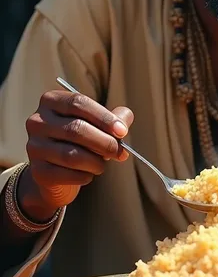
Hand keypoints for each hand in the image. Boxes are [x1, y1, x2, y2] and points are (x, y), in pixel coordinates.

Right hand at [22, 90, 133, 215]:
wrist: (56, 173)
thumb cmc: (81, 140)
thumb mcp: (98, 124)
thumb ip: (115, 118)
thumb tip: (124, 123)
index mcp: (52, 101)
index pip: (78, 103)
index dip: (104, 117)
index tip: (122, 131)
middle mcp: (37, 121)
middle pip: (76, 128)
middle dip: (104, 142)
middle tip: (120, 152)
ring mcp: (34, 146)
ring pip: (71, 154)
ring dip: (96, 162)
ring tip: (103, 164)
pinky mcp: (37, 171)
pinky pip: (67, 174)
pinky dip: (85, 176)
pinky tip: (89, 174)